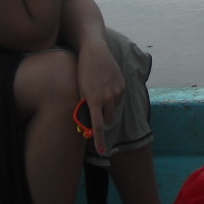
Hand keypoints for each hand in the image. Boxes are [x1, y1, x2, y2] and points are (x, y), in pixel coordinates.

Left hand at [76, 37, 124, 154]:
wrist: (95, 52)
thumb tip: (88, 120)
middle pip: (108, 119)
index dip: (100, 140)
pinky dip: (113, 98)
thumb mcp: (80, 89)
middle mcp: (108, 97)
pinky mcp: (123, 85)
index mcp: (95, 100)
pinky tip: (106, 86)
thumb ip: (85, 105)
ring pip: (114, 108)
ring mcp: (117, 91)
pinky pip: (118, 98)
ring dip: (108, 107)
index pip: (98, 126)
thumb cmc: (83, 71)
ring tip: (99, 92)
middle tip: (95, 111)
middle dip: (103, 120)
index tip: (102, 151)